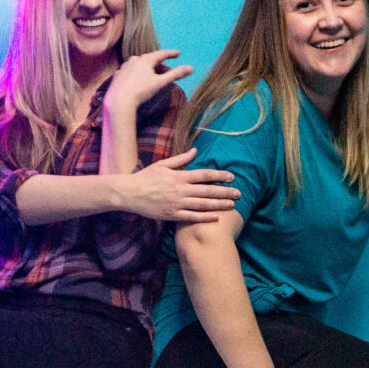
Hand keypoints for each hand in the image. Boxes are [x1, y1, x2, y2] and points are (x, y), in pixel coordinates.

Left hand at [109, 48, 193, 112]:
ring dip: (146, 68)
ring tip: (151, 74)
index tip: (178, 53)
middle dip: (158, 63)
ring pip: (138, 65)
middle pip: (149, 59)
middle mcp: (134, 60)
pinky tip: (137, 80)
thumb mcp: (160, 83)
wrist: (119, 101)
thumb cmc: (141, 91)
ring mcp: (124, 67)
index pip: (161, 54)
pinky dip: (136, 74)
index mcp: (145, 60)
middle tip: (166, 67)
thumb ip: (176, 74)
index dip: (171, 54)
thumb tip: (191, 68)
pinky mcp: (118, 75)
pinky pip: (129, 72)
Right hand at [118, 149, 238, 222]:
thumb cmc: (146, 177)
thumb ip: (180, 159)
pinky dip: (205, 217)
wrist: (129, 193)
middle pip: (207, 190)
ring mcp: (176, 203)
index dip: (219, 175)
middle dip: (225, 192)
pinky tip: (216, 217)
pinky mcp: (172, 215)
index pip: (204, 175)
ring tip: (232, 205)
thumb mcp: (163, 164)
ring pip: (202, 204)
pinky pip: (191, 217)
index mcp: (179, 176)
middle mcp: (180, 190)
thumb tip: (195, 150)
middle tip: (239, 193)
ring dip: (219, 205)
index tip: (231, 177)